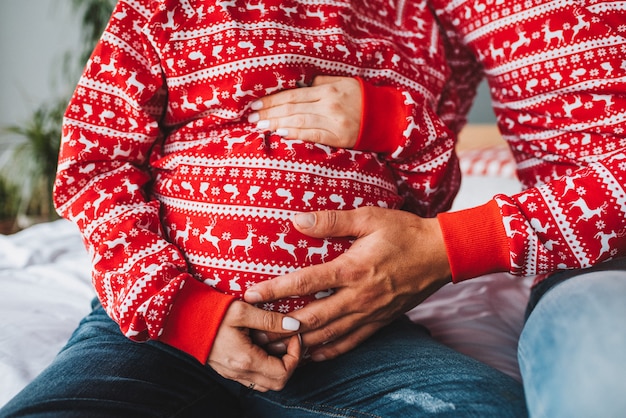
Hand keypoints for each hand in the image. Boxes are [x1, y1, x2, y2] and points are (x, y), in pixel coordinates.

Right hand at [207, 301, 301, 391]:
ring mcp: (232, 374)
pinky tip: (262, 346)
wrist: (181, 318)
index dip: (296, 355)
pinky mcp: (227, 370)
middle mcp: (239, 373)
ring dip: (277, 367)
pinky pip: (253, 379)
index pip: (284, 372)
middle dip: (290, 363)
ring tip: (276, 343)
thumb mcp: (243, 310)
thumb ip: (270, 319)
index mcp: (246, 360)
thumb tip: (295, 325)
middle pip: (278, 383)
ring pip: (265, 383)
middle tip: (288, 340)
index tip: (293, 335)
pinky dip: (264, 367)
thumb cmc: (210, 312)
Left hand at [244, 207, 451, 360]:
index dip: (275, 290)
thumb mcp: (369, 218)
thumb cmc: (404, 232)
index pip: (305, 283)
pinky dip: (329, 351)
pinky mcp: (380, 321)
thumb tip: (297, 220)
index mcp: (352, 269)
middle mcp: (358, 297)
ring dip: (300, 344)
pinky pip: (350, 342)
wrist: (440, 254)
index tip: (251, 295)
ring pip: (328, 336)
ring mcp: (370, 313)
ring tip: (276, 348)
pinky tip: (312, 354)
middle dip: (281, 327)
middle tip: (256, 332)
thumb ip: (332, 221)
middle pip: (312, 318)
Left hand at [248, 75, 361, 147]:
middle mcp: (328, 104)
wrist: (386, 117)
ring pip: (299, 120)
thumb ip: (321, 82)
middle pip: (292, 107)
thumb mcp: (343, 82)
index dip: (273, 99)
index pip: (293, 94)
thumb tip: (300, 85)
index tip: (256, 103)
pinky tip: (281, 133)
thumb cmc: (362, 98)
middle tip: (251, 117)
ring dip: (276, 123)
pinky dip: (296, 133)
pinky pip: (313, 135)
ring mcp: (333, 121)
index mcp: (327, 89)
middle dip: (269, 112)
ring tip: (260, 126)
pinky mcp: (338, 137)